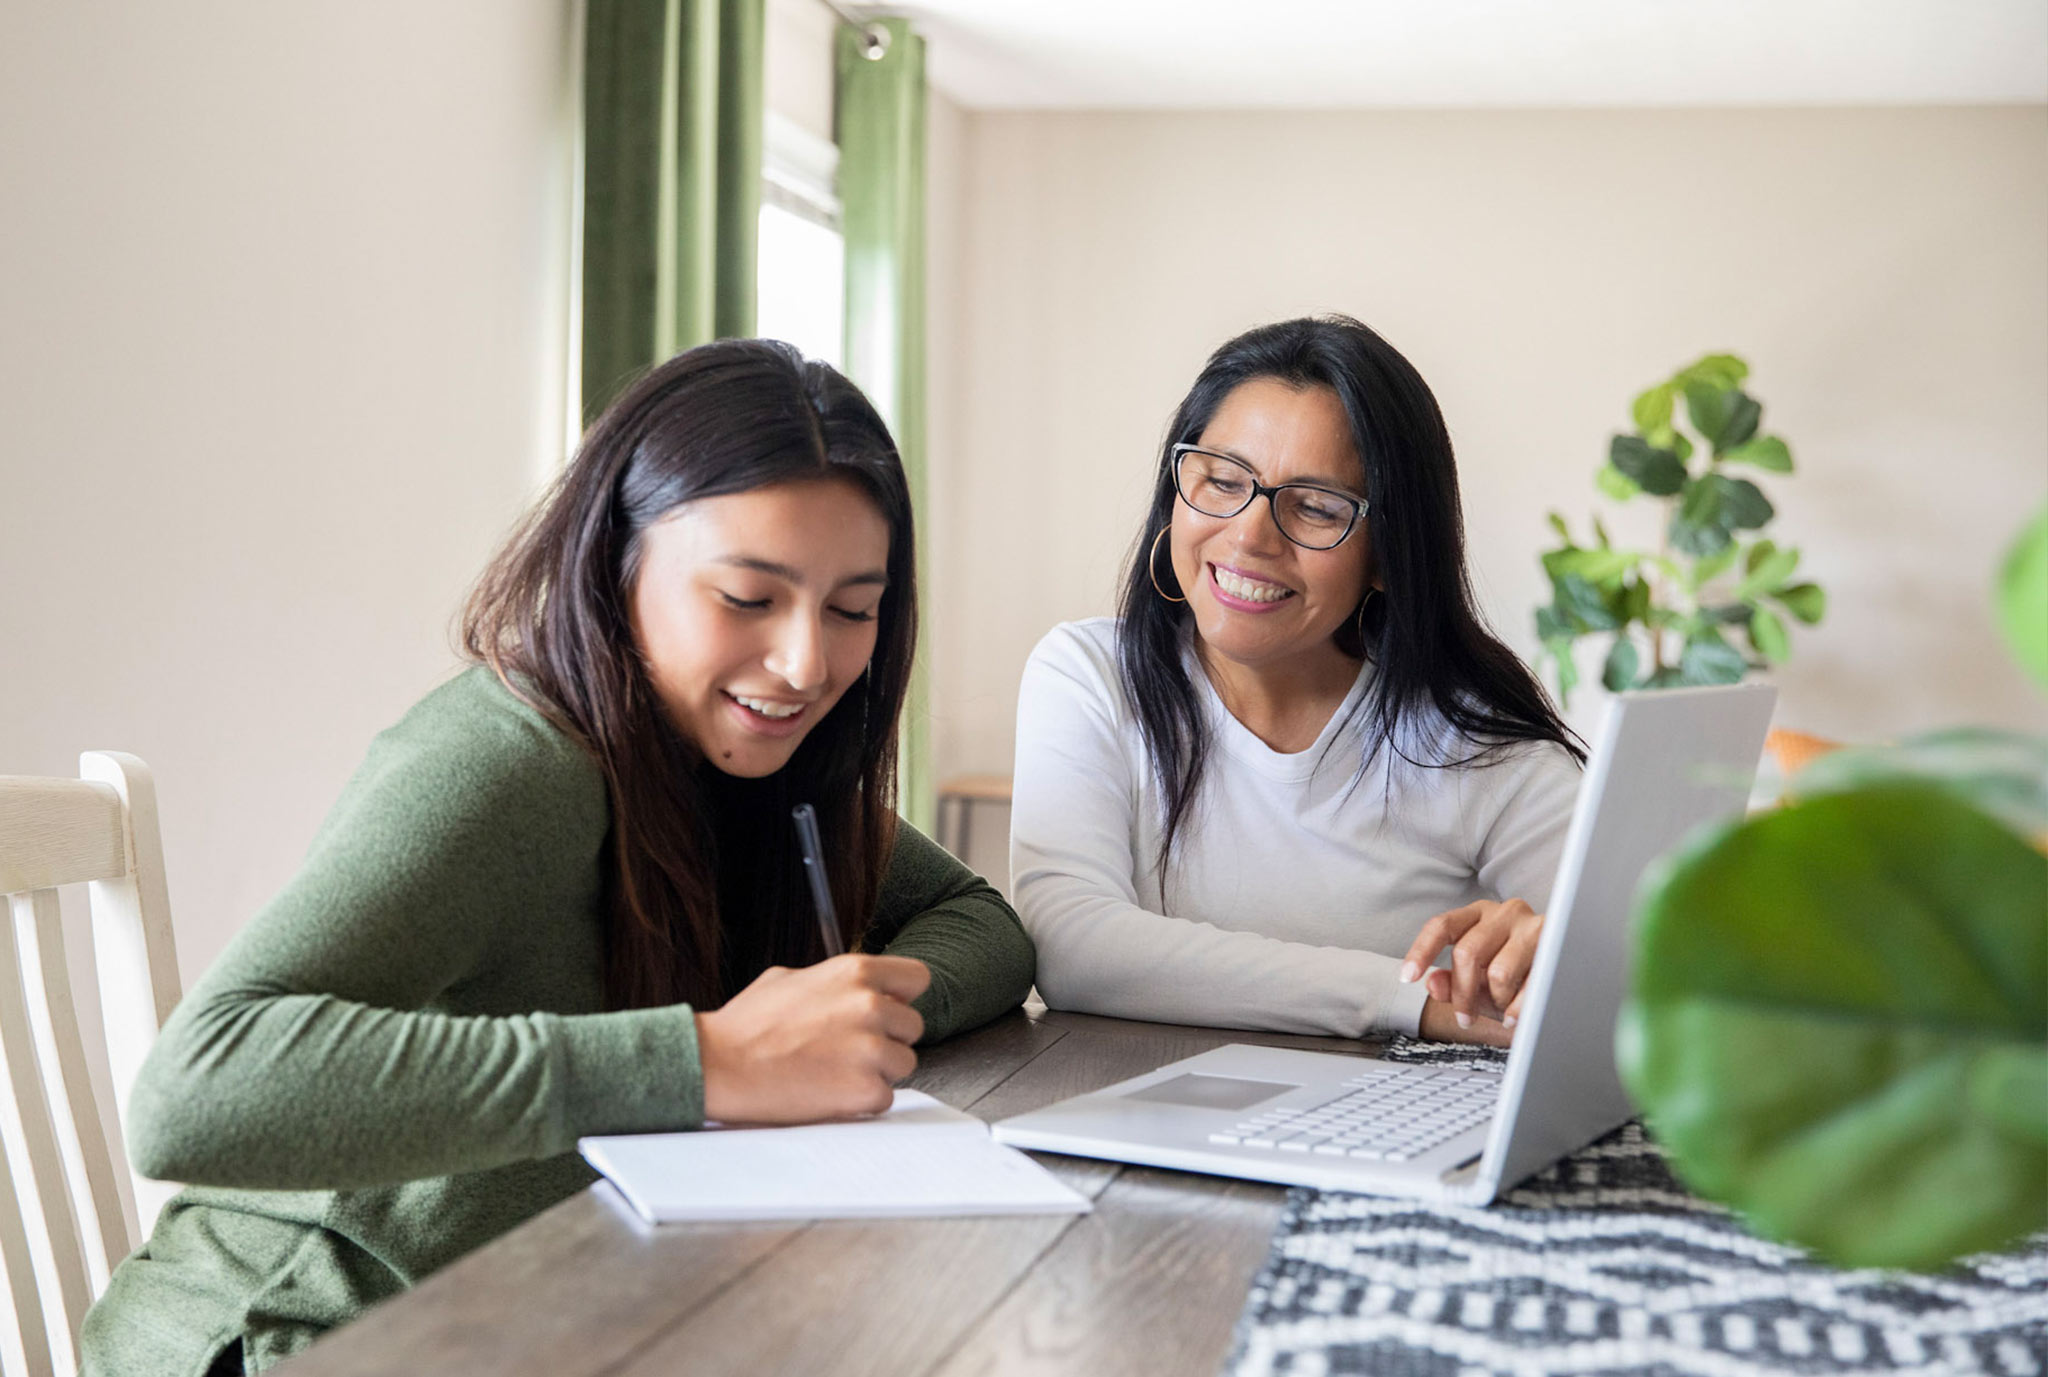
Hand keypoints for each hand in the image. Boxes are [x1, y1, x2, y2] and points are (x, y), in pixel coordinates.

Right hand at [696, 954, 929, 1123]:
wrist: (718, 1065)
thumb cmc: (747, 1024)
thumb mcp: (789, 978)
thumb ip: (834, 982)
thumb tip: (855, 989)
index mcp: (855, 972)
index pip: (917, 978)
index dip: (902, 997)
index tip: (886, 1010)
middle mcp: (871, 1006)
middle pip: (913, 1027)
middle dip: (887, 1038)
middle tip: (847, 1050)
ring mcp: (870, 1049)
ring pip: (904, 1064)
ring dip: (877, 1071)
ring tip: (834, 1072)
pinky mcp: (865, 1090)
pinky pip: (885, 1098)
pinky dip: (861, 1102)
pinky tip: (827, 1092)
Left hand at [1399, 898, 1544, 1038]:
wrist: (1565, 970)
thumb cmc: (1517, 973)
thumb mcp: (1478, 981)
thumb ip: (1450, 982)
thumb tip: (1433, 983)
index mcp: (1478, 913)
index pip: (1441, 925)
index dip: (1421, 951)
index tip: (1407, 977)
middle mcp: (1504, 912)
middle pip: (1467, 953)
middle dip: (1462, 994)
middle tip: (1464, 1019)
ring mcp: (1532, 925)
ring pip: (1498, 971)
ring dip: (1495, 1000)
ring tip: (1500, 1009)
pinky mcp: (1558, 944)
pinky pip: (1530, 984)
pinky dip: (1517, 1008)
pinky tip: (1513, 1017)